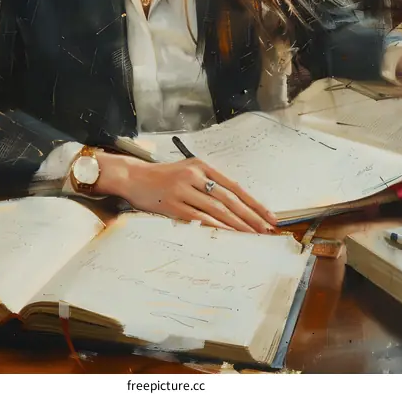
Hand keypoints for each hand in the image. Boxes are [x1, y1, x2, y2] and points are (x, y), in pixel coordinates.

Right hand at [96, 152, 276, 232]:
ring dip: (237, 224)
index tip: (269, 216)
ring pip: (217, 209)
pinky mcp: (172, 204)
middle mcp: (194, 175)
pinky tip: (228, 235)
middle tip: (266, 230)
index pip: (234, 186)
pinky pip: (199, 217)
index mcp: (201, 166)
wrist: (133, 176)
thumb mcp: (186, 172)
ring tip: (252, 236)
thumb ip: (206, 184)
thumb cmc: (161, 177)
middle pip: (229, 198)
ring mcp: (183, 189)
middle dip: (251, 216)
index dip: (253, 202)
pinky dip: (216, 227)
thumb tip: (234, 207)